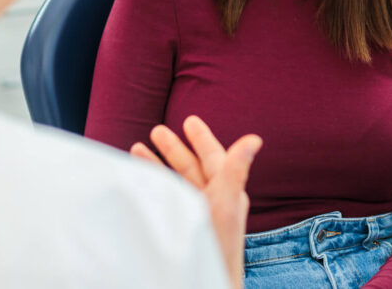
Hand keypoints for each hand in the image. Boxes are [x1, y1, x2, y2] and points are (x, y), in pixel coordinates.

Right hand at [131, 116, 261, 288]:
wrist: (206, 282)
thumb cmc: (218, 245)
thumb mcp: (226, 203)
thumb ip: (235, 170)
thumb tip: (255, 139)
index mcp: (227, 192)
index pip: (214, 157)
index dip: (201, 138)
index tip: (189, 120)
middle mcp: (213, 202)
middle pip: (192, 168)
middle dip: (174, 149)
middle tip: (156, 130)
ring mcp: (197, 216)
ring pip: (177, 183)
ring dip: (158, 166)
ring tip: (136, 149)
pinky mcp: (182, 230)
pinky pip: (168, 201)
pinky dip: (154, 187)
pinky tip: (140, 182)